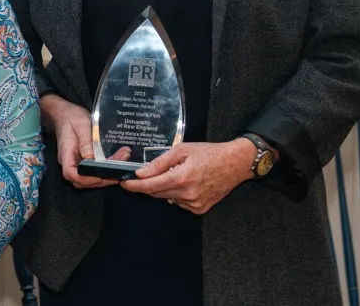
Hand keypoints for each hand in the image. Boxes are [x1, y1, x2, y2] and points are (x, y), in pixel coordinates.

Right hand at [39, 94, 124, 188]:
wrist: (65, 113)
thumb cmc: (72, 117)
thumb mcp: (81, 124)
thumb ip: (86, 141)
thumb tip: (91, 158)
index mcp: (66, 153)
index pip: (70, 173)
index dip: (85, 179)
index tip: (100, 176)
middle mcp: (70, 161)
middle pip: (82, 180)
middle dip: (101, 179)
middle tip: (118, 171)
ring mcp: (76, 161)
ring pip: (89, 177)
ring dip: (106, 174)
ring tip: (122, 162)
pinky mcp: (83, 160)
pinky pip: (93, 169)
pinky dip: (105, 168)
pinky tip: (118, 159)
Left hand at [121, 140, 256, 213]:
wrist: (235, 164)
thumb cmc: (210, 153)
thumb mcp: (182, 150)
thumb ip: (159, 162)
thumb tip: (141, 172)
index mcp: (180, 178)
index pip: (149, 186)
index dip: (134, 186)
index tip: (124, 184)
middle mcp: (187, 194)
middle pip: (156, 193)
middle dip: (149, 184)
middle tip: (151, 172)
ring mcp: (194, 203)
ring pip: (167, 198)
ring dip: (165, 188)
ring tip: (177, 174)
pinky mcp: (200, 209)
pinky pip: (179, 203)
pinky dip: (177, 194)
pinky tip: (187, 184)